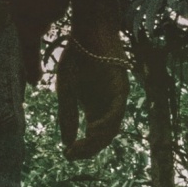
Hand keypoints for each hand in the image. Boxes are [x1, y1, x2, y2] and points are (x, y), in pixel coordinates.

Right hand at [56, 31, 128, 158]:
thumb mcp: (65, 89)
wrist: (88, 31)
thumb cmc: (77, 57)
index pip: (92, 137)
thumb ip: (66, 115)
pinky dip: (106, 122)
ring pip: (112, 127)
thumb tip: (67, 144)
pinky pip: (117, 110)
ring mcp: (116, 98)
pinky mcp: (122, 88)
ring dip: (98, 139)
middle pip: (104, 136)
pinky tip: (93, 129)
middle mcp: (107, 107)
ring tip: (83, 147)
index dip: (82, 149)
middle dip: (89, 148)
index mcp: (94, 109)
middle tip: (74, 155)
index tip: (67, 155)